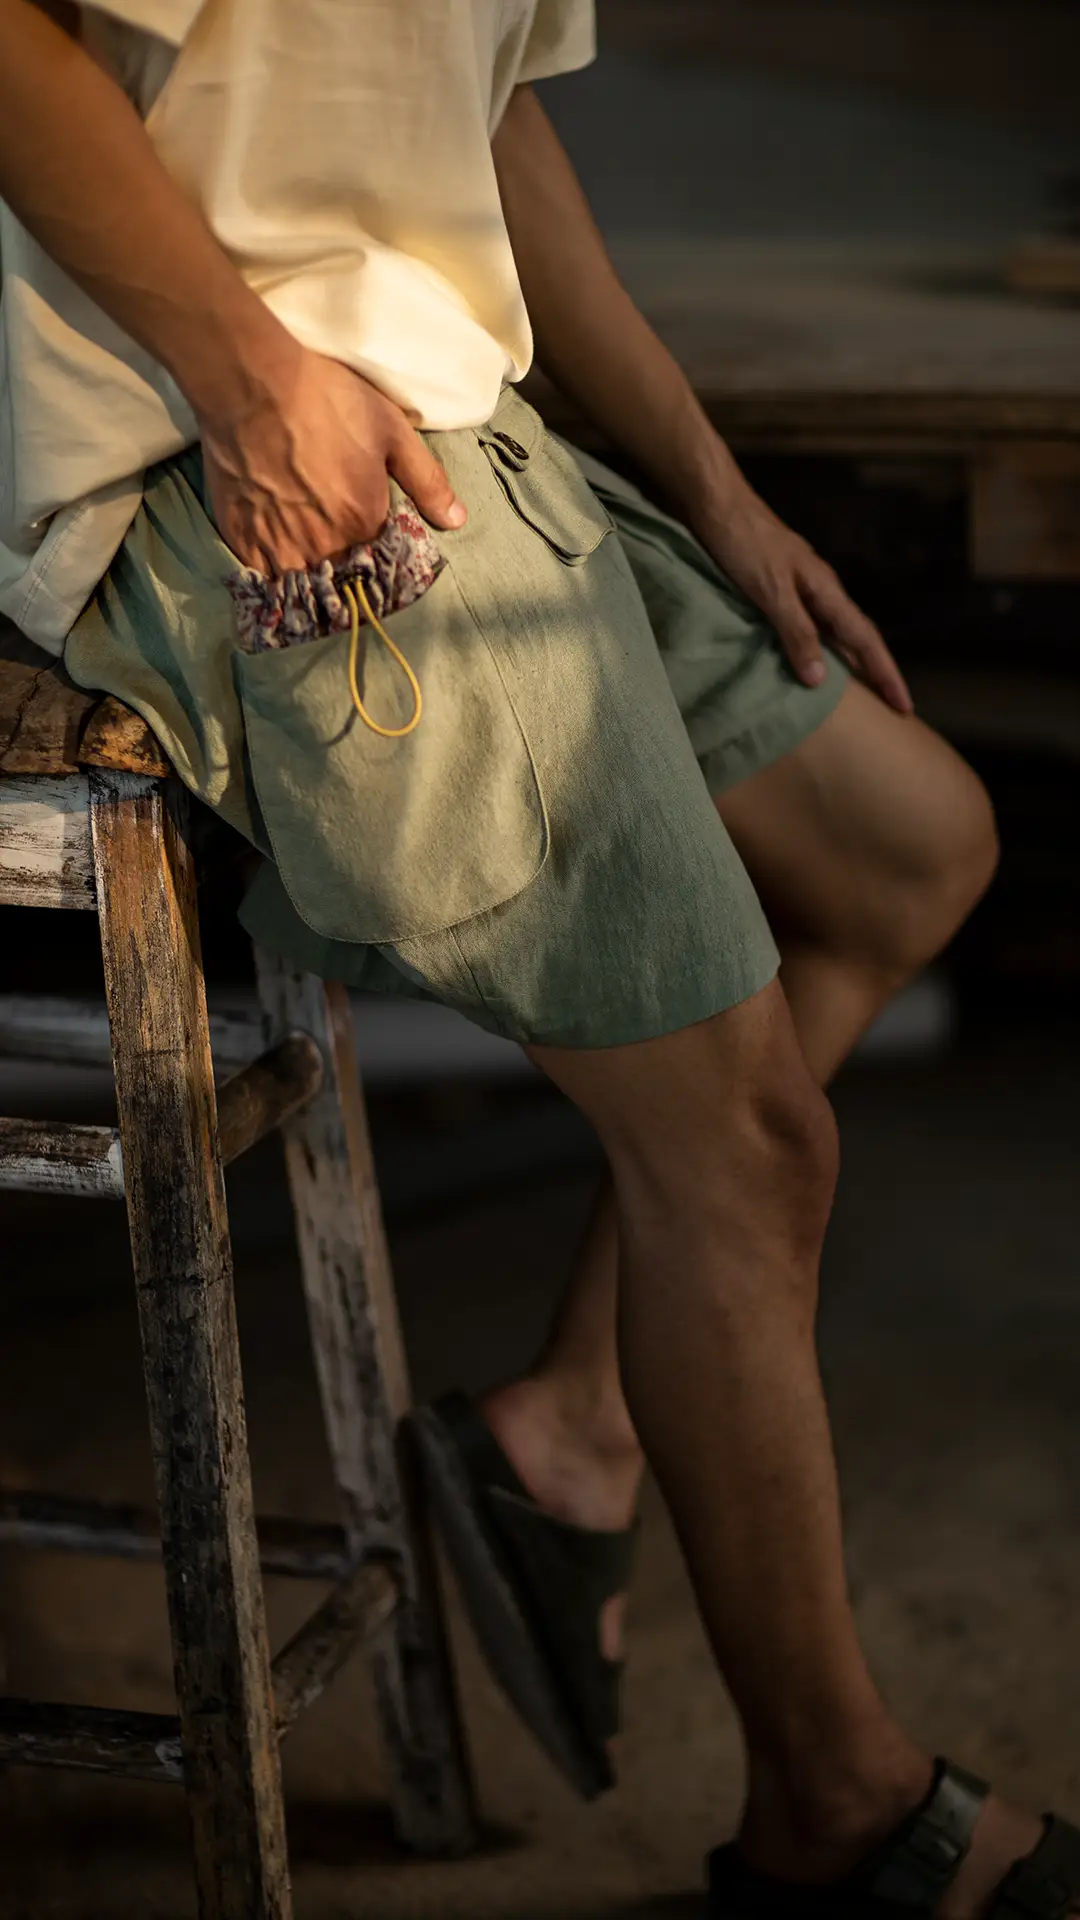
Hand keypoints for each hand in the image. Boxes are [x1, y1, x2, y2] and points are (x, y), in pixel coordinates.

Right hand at [198, 345, 466, 573]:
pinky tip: (274, 549)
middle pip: (342, 575)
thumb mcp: (393, 432)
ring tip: (307, 555)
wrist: (251, 385)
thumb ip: (427, 482)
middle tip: (338, 548)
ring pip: (302, 581)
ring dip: (310, 574)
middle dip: (346, 569)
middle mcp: (325, 546)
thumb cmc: (327, 401)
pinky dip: (271, 570)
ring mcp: (280, 549)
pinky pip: (262, 575)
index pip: (382, 563)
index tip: (374, 548)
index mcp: (365, 524)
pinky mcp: (242, 541)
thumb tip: (457, 521)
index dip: (380, 557)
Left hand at [696, 483, 912, 714]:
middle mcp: (819, 590)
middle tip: (891, 708)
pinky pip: (806, 627)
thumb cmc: (743, 542)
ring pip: (832, 632)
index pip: (865, 639)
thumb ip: (796, 633)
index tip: (905, 706)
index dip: (885, 673)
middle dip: (875, 672)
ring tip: (855, 696)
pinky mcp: (777, 587)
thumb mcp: (771, 591)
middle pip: (856, 637)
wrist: (714, 502)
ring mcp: (799, 587)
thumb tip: (821, 680)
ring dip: (846, 662)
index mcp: (825, 590)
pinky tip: (806, 662)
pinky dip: (814, 649)